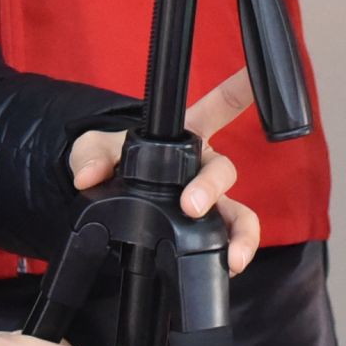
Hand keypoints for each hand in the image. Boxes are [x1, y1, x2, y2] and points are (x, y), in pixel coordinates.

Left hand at [67, 70, 262, 274]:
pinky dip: (231, 255)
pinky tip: (227, 268)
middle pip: (224, 169)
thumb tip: (89, 176)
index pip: (217, 109)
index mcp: (184, 138)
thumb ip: (91, 155)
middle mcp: (203, 169)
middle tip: (191, 206)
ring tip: (232, 256)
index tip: (257, 77)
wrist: (104, 203)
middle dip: (211, 187)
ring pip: (239, 213)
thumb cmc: (109, 163)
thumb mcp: (94, 150)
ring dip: (239, 232)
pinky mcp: (202, 235)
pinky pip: (227, 242)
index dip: (238, 92)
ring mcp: (208, 204)